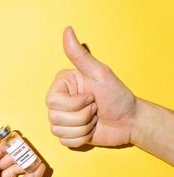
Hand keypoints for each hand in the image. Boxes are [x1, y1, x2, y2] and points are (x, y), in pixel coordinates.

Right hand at [46, 26, 136, 146]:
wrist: (129, 120)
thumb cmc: (116, 95)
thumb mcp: (99, 73)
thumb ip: (80, 55)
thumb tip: (67, 30)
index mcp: (62, 86)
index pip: (52, 101)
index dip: (74, 104)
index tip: (91, 97)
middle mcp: (60, 102)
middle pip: (55, 117)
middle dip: (82, 117)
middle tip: (95, 108)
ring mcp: (63, 119)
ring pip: (59, 130)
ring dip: (83, 128)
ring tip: (94, 119)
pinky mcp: (68, 134)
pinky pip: (65, 141)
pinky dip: (81, 138)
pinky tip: (91, 130)